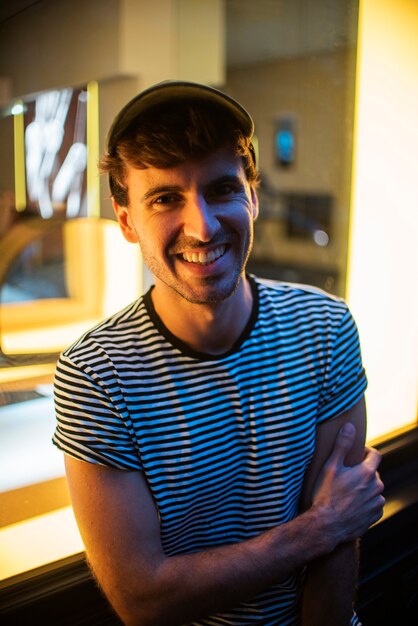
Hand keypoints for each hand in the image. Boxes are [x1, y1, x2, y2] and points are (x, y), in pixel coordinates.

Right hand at [312, 423, 384, 546]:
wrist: (326, 526)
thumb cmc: (326, 495)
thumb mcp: (331, 467)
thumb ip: (342, 445)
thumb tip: (350, 426)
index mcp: (367, 473)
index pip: (375, 455)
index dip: (367, 452)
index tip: (357, 453)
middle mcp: (376, 487)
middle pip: (372, 473)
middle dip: (362, 471)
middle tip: (345, 475)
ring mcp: (377, 503)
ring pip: (373, 489)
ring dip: (364, 488)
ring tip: (346, 492)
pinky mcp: (375, 516)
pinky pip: (373, 504)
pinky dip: (365, 502)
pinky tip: (350, 504)